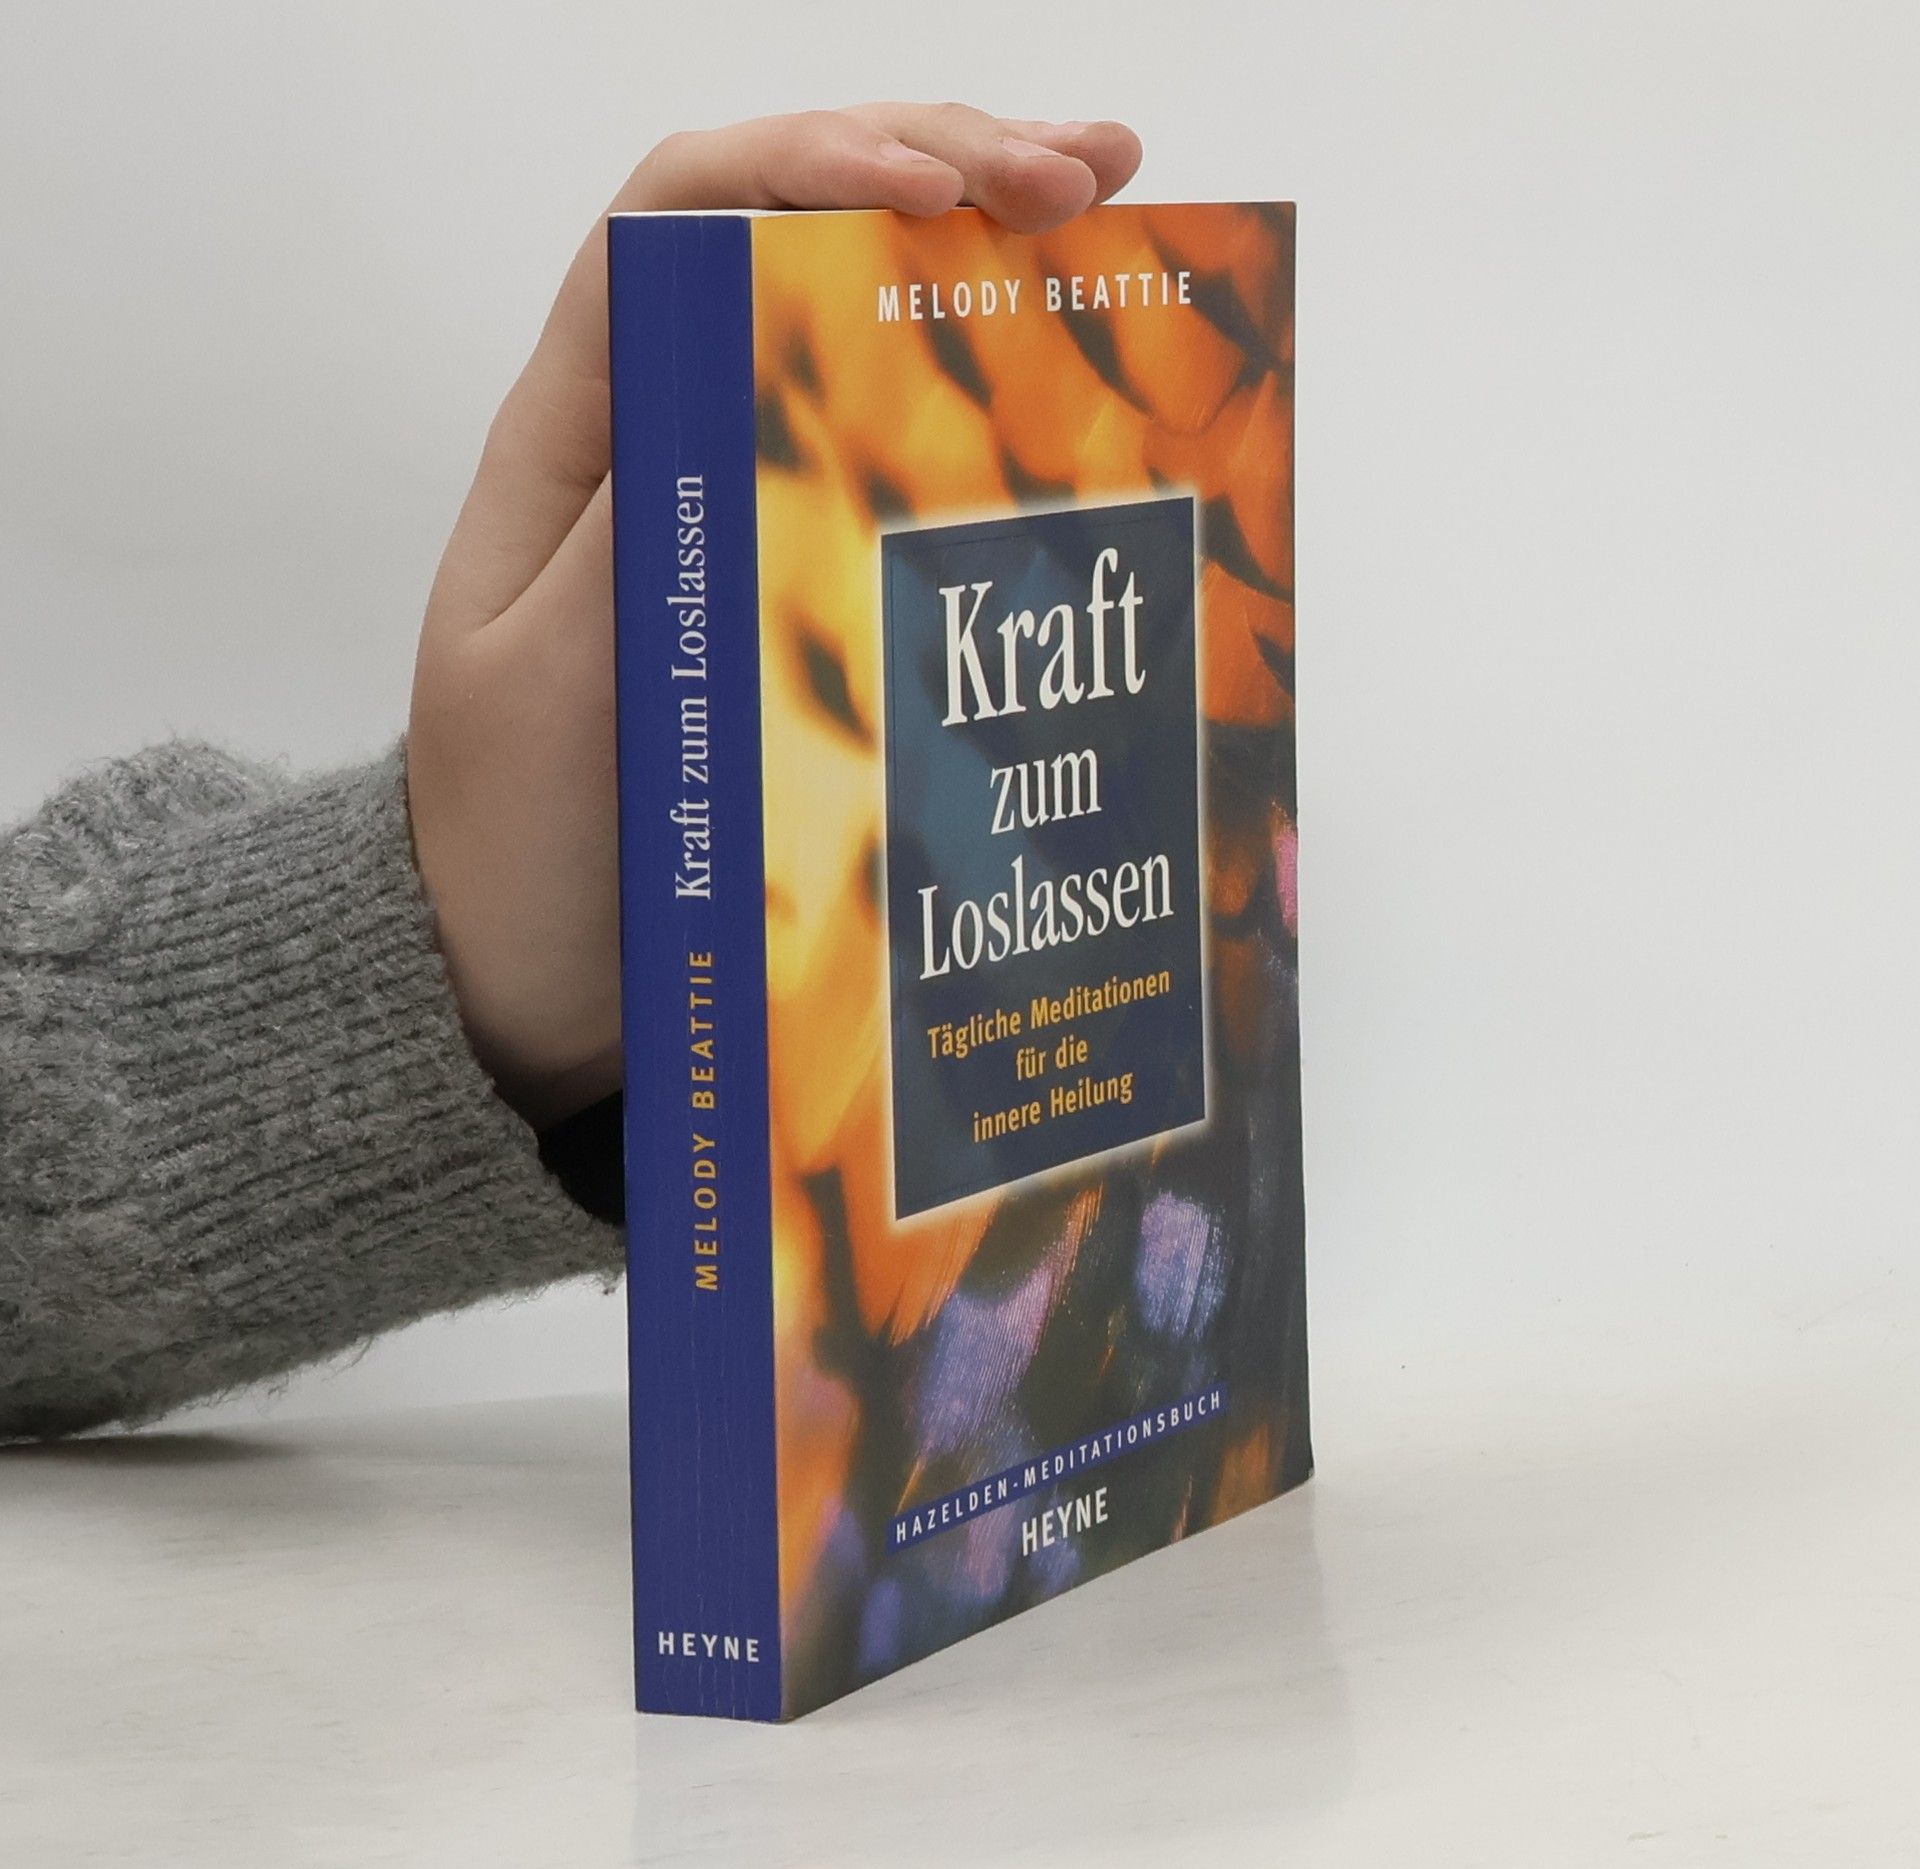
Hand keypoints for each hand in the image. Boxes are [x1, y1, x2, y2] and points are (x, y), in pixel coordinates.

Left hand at [407, 105, 1143, 1126]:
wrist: (526, 970)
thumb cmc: (513, 839)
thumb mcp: (544, 692)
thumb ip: (629, 548)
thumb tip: (737, 386)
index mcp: (585, 436)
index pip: (678, 218)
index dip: (809, 163)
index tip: (942, 189)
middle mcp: (673, 440)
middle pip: (794, 238)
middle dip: (939, 170)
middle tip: (1090, 175)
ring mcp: (751, 510)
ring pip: (862, 328)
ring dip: (985, 251)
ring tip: (1116, 207)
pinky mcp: (809, 591)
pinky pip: (906, 465)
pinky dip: (998, 403)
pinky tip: (1092, 377)